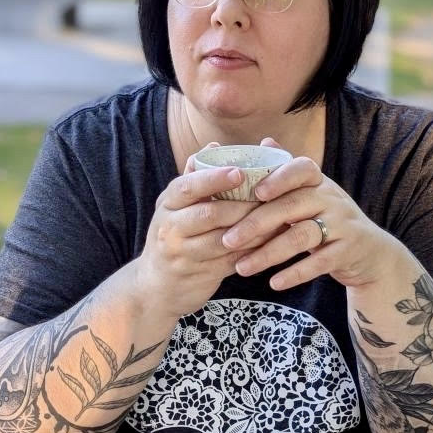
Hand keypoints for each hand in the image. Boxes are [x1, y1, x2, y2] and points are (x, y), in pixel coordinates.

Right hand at [135, 146, 260, 321]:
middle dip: (243, 205)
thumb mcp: (176, 207)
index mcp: (168, 204)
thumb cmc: (174, 236)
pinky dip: (253, 249)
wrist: (155, 286)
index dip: (214, 179)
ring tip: (277, 216)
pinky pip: (233, 260)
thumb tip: (215, 146)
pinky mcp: (200, 275)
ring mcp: (184, 254)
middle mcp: (170, 228)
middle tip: (271, 196)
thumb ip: (196, 178)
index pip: (187, 186)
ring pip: (224, 239)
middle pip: (209, 213)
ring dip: (253, 229)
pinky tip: (271, 240)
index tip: (240, 172)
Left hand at [221, 138, 396, 291]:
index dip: (279, 178)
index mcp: (318, 182)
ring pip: (302, 236)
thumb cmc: (329, 219)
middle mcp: (332, 198)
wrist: (370, 253)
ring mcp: (342, 225)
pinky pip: (320, 263)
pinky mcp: (347, 252)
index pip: (302, 168)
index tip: (254, 192)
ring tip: (241, 268)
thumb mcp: (312, 193)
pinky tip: (273, 283)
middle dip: (257, 223)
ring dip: (269, 253)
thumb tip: (264, 141)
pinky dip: (295, 273)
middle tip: (228, 239)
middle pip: (293, 205)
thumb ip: (287, 173)